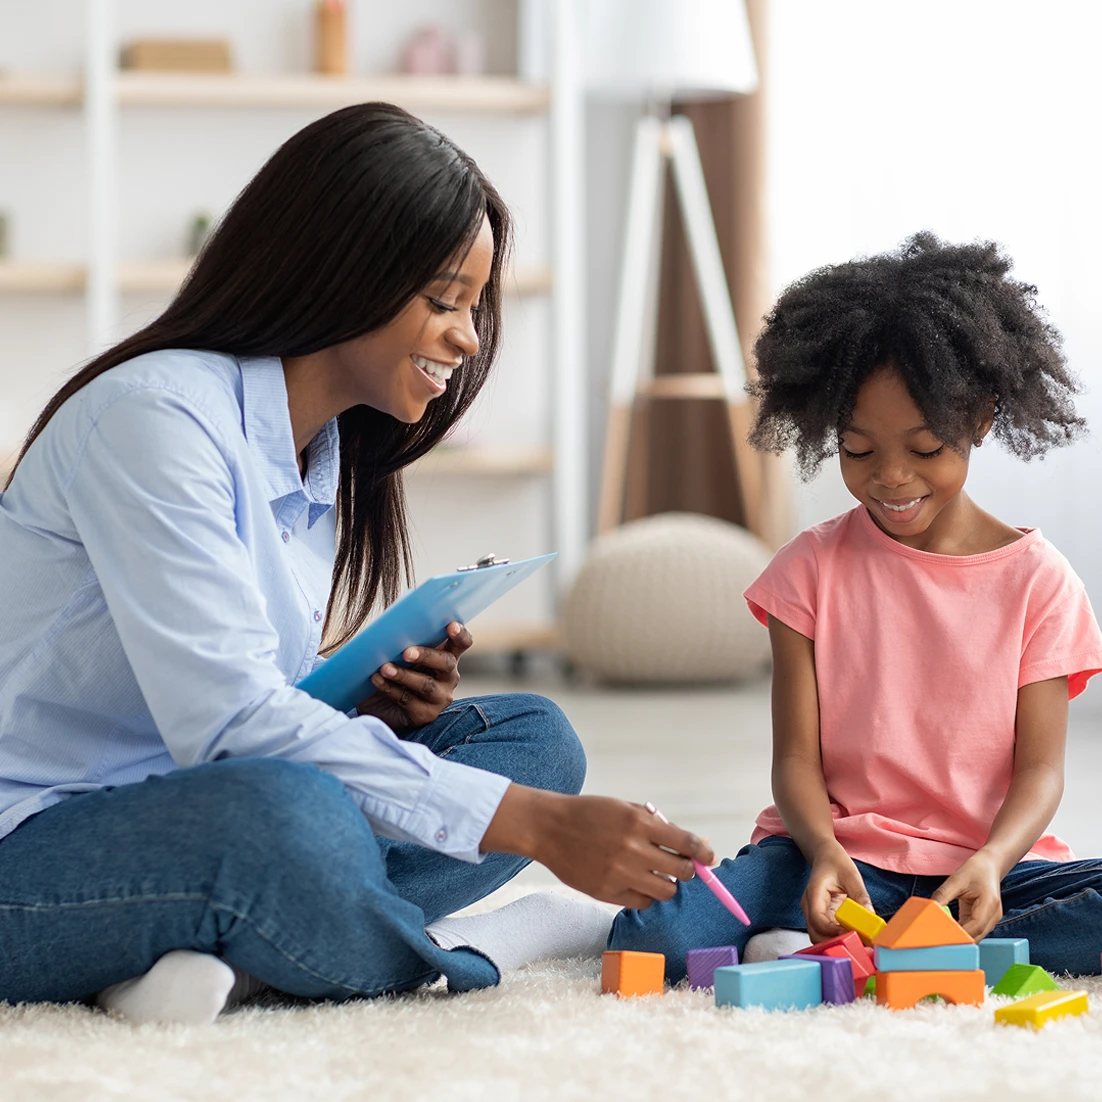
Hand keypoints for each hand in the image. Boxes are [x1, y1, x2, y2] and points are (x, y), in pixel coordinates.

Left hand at [355, 622, 471, 732]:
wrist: (377, 703)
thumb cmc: (393, 668)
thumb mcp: (399, 651)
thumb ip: (404, 638)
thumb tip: (392, 622)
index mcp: (447, 654)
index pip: (462, 642)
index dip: (460, 634)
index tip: (451, 626)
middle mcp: (449, 676)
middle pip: (446, 663)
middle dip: (427, 656)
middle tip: (407, 652)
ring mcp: (440, 697)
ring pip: (427, 684)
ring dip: (404, 675)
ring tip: (384, 668)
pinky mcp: (425, 714)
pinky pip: (409, 701)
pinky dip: (391, 689)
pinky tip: (377, 680)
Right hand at [481, 787, 715, 909]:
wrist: (549, 828)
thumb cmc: (590, 814)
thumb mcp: (626, 808)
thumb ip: (660, 826)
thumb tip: (697, 846)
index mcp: (639, 822)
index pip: (687, 843)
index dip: (704, 853)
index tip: (709, 858)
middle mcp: (632, 849)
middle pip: (681, 872)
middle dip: (687, 870)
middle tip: (681, 866)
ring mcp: (619, 874)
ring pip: (665, 891)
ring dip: (667, 884)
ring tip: (656, 874)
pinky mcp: (607, 893)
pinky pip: (642, 902)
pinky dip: (645, 894)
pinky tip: (636, 882)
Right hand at [801, 844, 873, 942]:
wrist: (825, 855)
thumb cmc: (835, 862)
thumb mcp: (851, 875)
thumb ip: (860, 895)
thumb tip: (871, 915)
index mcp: (813, 894)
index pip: (817, 920)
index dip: (833, 931)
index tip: (852, 934)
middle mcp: (809, 907)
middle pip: (815, 934)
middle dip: (835, 943)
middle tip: (859, 944)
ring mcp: (813, 913)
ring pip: (820, 937)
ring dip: (837, 943)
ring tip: (859, 942)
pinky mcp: (822, 917)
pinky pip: (827, 933)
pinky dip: (839, 938)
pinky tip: (855, 936)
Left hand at [931, 850, 1002, 938]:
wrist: (989, 865)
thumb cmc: (975, 870)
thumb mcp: (956, 879)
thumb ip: (943, 895)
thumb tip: (930, 908)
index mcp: (989, 903)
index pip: (976, 926)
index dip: (960, 933)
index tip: (943, 936)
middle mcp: (994, 915)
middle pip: (976, 934)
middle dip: (959, 937)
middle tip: (937, 937)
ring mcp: (991, 919)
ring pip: (975, 934)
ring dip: (960, 935)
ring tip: (941, 933)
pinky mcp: (985, 919)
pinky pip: (973, 929)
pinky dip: (961, 930)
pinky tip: (948, 927)